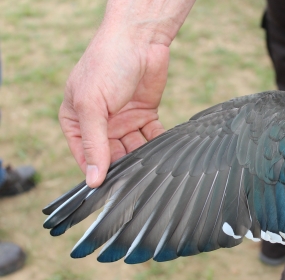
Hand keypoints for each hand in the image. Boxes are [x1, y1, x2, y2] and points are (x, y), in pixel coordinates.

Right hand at [59, 0, 195, 187]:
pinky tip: (164, 154)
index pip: (86, 157)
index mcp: (77, 121)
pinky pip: (152, 138)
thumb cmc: (107, 64)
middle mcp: (101, 124)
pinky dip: (157, 146)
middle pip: (112, 156)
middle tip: (136, 181)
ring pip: (134, 150)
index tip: (110, 192)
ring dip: (142, 158)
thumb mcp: (92, 105)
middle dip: (124, 167)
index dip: (97, 173)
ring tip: (152, 169)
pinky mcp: (146, 115)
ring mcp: (124, 120)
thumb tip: (92, 179)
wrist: (140, 40)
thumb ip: (93, 144)